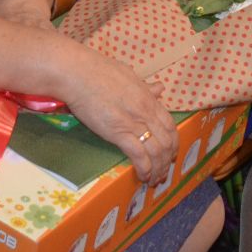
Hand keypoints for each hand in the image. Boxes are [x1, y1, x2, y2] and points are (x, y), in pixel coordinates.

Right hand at [55, 52, 176, 183]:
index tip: (171, 153)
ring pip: (156, 152)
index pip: (170, 125)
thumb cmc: (98, 71)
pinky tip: (143, 177)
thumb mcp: (129, 75)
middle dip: (167, 161)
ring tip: (154, 180)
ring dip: (158, 169)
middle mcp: (146, 112)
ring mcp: (133, 123)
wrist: (78, 73)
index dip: (173, 143)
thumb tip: (159, 88)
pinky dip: (145, 169)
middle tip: (163, 172)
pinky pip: (139, 156)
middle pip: (166, 142)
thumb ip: (146, 86)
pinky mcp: (118, 133)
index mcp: (149, 98)